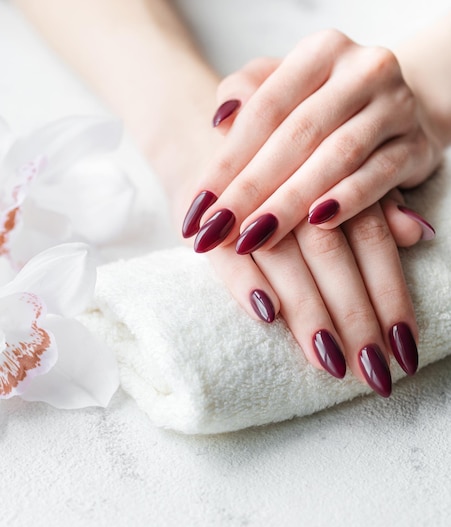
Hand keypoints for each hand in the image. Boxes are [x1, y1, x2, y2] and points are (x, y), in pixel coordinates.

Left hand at [182, 29, 441, 252]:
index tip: (197, 208)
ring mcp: (396, 107)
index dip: (227, 161)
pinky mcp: (417, 147)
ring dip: (292, 202)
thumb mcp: (282, 87)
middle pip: (297, 135)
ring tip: (255, 237)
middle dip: (252, 190)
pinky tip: (318, 224)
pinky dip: (350, 200)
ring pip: (336, 158)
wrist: (394, 108)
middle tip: (218, 232)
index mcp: (321, 52)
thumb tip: (219, 120)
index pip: (264, 110)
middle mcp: (362, 71)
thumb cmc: (322, 104)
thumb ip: (246, 94)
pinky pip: (381, 176)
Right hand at [209, 194, 421, 396]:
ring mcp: (249, 205)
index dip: (390, 295)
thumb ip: (378, 205)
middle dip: (353, 317)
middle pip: (331, 256)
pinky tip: (267, 315)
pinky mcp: (209, 220)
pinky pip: (226, 256)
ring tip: (328, 360)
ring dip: (307, 311)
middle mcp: (295, 191)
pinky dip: (246, 283)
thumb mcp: (339, 178)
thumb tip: (419, 233)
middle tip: (371, 370)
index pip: (372, 241)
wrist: (218, 147)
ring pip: (285, 259)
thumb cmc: (290, 175)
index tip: (404, 346)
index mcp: (334, 179)